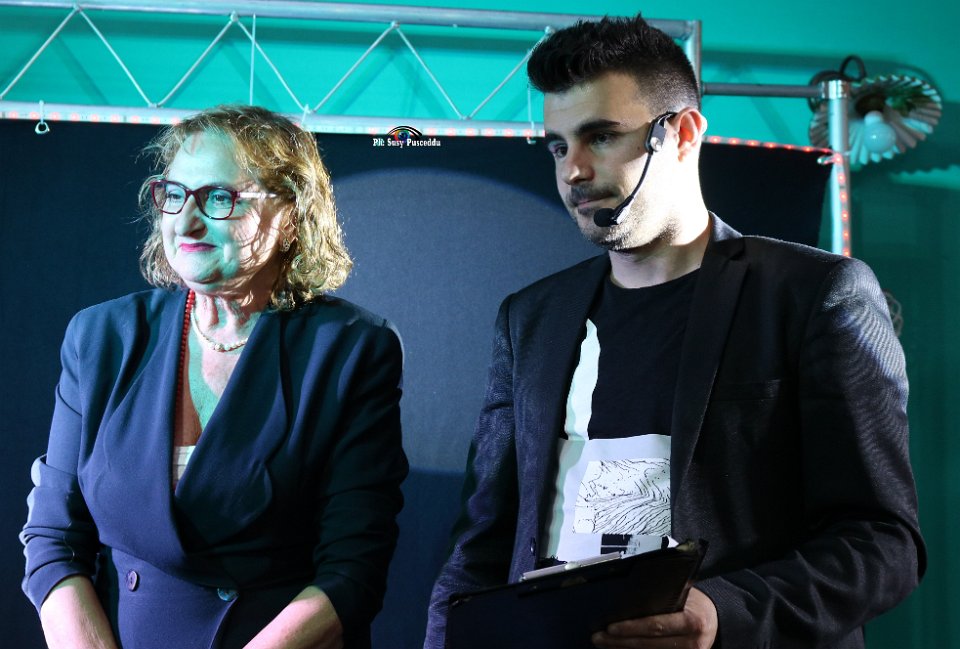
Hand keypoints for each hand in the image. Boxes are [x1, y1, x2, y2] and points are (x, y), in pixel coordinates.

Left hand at [591, 587, 717, 648]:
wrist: (717, 623)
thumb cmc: (695, 604)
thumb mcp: (686, 595)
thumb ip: (665, 597)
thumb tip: (629, 595)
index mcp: (692, 621)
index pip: (655, 626)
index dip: (631, 628)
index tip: (610, 627)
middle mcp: (692, 643)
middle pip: (648, 644)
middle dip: (619, 642)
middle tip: (597, 637)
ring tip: (604, 644)